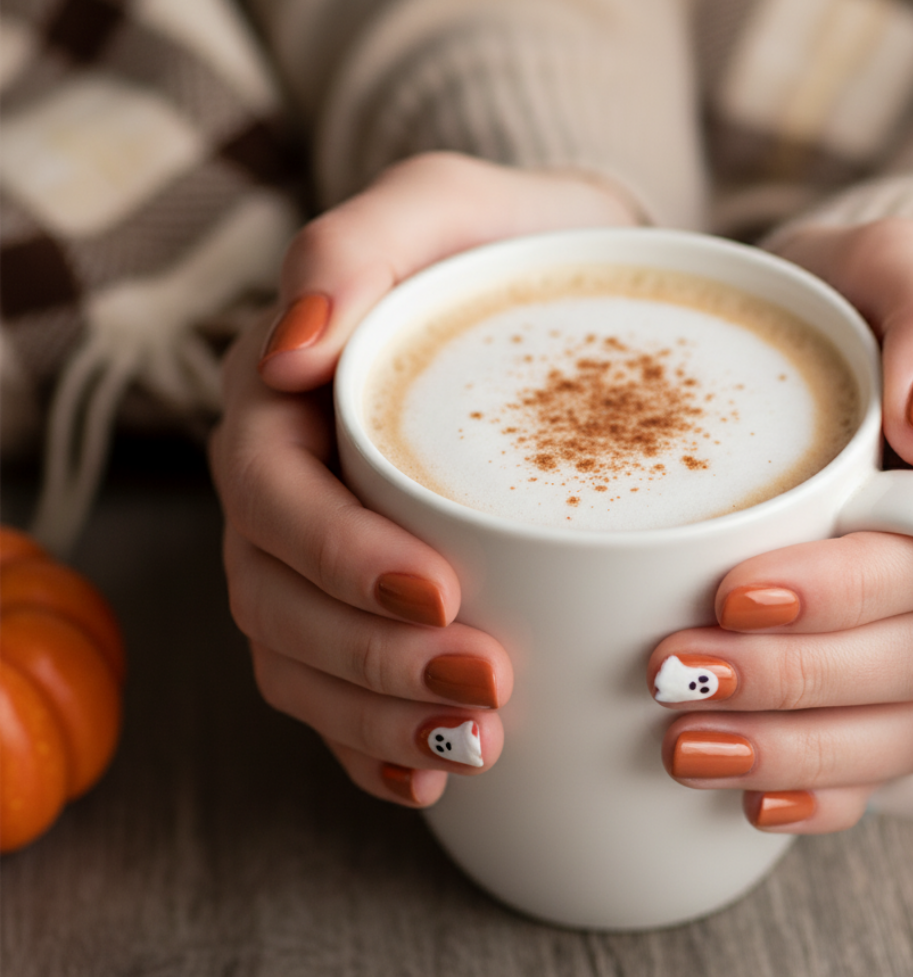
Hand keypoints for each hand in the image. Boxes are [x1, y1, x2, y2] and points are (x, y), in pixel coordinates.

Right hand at [210, 152, 638, 805]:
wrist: (578, 279)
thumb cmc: (515, 237)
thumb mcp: (447, 202)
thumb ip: (359, 242)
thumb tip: (290, 351)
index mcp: (292, 394)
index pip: (271, 491)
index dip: (334, 555)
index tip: (436, 591)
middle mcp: (297, 477)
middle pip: (276, 594)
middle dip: (368, 658)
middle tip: (483, 687)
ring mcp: (330, 544)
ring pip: (300, 656)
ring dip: (373, 717)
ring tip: (473, 746)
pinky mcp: (378, 589)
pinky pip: (341, 686)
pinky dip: (375, 743)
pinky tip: (432, 774)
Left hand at [647, 219, 912, 832]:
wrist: (822, 343)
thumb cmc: (844, 300)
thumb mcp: (885, 262)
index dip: (854, 584)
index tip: (734, 588)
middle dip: (801, 671)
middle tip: (674, 670)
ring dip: (805, 746)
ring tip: (685, 743)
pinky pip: (903, 757)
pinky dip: (833, 789)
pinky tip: (755, 801)